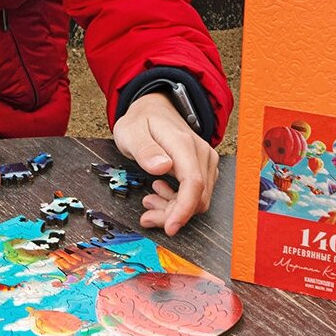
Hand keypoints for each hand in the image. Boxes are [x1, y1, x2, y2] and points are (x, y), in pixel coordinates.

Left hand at [112, 91, 218, 236]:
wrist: (154, 108)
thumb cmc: (141, 120)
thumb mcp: (131, 132)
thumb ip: (145, 149)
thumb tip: (163, 167)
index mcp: (183, 144)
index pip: (193, 182)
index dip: (184, 209)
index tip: (170, 228)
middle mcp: (200, 152)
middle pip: (197, 197)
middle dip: (172, 214)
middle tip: (146, 215)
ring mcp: (205, 160)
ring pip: (199, 199)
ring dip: (174, 208)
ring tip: (149, 201)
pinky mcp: (204, 167)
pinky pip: (197, 194)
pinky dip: (179, 202)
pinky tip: (160, 193)